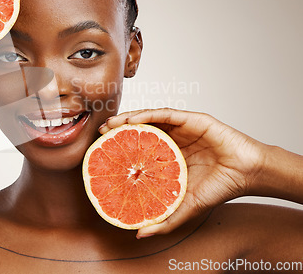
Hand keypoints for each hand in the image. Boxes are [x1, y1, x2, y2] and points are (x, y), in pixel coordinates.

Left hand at [98, 108, 266, 237]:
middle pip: (140, 130)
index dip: (121, 148)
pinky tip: (132, 120)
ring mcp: (180, 128)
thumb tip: (139, 233)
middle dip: (118, 130)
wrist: (246, 174)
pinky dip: (147, 114)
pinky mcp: (191, 119)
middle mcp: (172, 139)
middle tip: (100, 134)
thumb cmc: (219, 188)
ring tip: (110, 124)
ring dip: (128, 119)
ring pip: (149, 118)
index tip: (102, 151)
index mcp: (169, 156)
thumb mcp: (185, 207)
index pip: (140, 148)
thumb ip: (164, 219)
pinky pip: (165, 113)